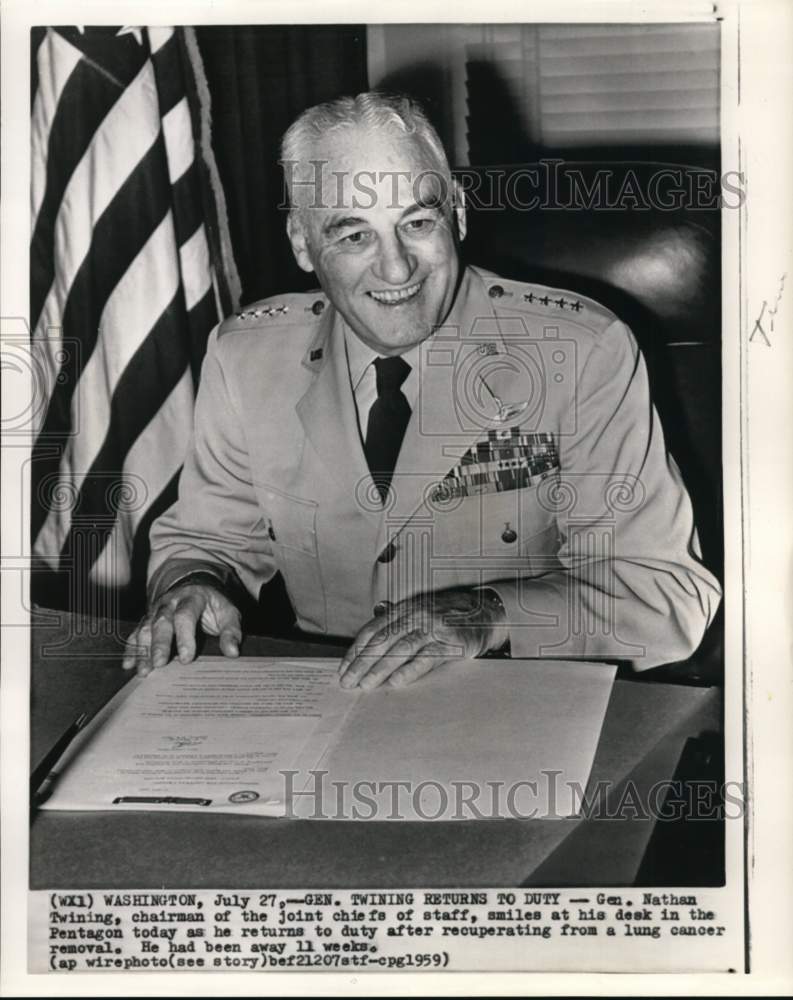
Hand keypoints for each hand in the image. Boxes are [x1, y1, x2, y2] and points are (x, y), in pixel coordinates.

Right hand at [122, 581, 241, 676]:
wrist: (195, 586)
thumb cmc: (213, 605)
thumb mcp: (228, 613)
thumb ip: (231, 631)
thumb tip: (233, 652)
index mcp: (192, 598)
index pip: (186, 615)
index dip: (185, 637)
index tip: (187, 658)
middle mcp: (171, 602)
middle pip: (161, 621)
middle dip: (159, 644)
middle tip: (159, 664)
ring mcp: (156, 610)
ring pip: (146, 628)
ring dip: (143, 649)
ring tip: (143, 670)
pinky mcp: (148, 619)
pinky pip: (136, 633)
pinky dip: (131, 649)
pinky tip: (128, 664)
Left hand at [338, 587, 507, 689]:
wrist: (486, 611)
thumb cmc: (450, 615)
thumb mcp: (420, 613)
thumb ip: (398, 626)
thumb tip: (370, 649)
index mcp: (404, 610)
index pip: (372, 630)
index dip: (355, 650)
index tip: (344, 668)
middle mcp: (415, 616)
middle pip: (381, 641)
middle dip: (361, 663)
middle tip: (347, 682)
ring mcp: (432, 629)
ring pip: (399, 650)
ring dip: (379, 669)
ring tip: (366, 684)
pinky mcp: (449, 643)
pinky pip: (425, 658)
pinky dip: (409, 670)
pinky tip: (397, 682)